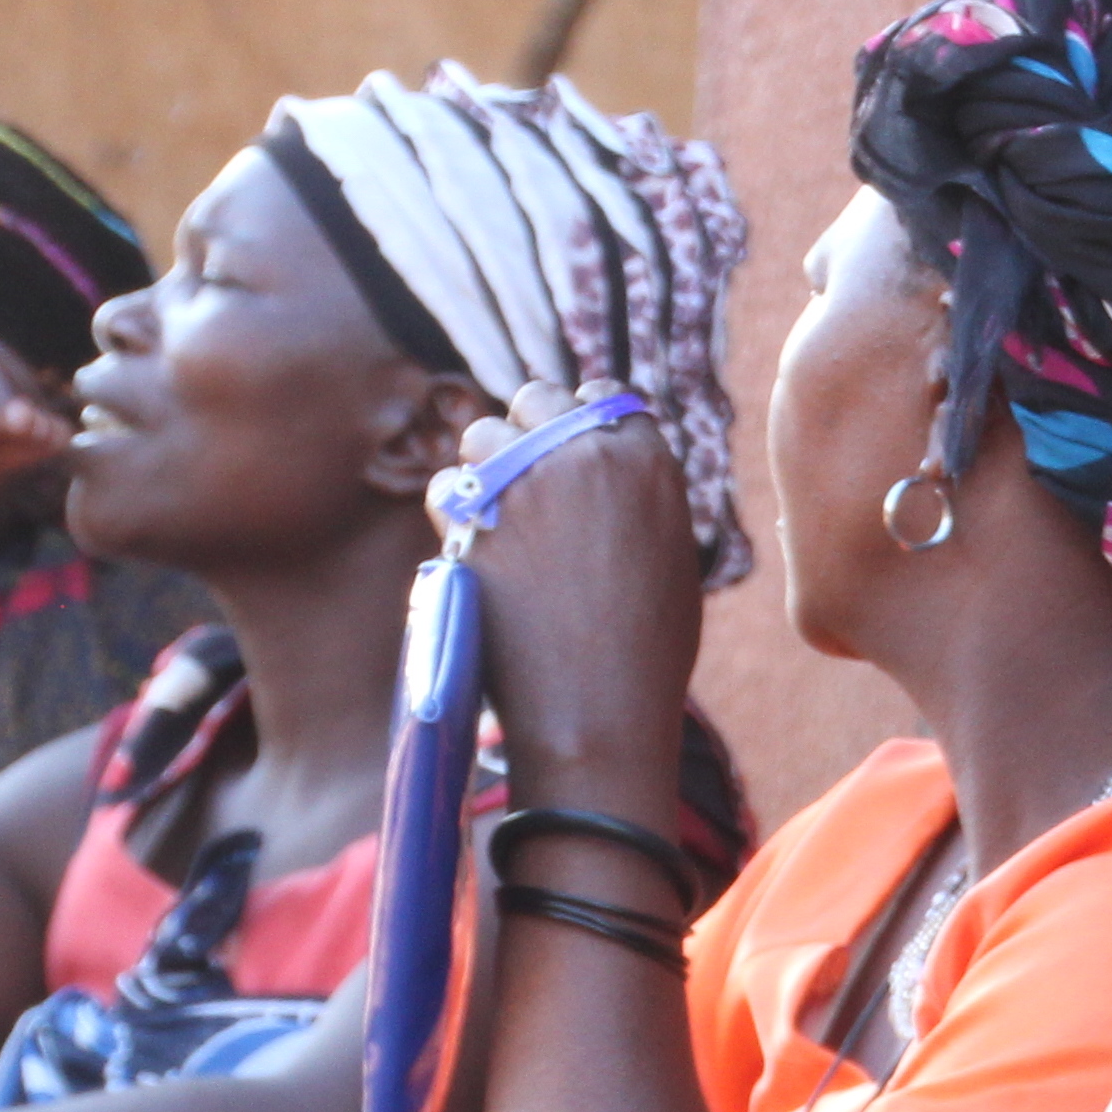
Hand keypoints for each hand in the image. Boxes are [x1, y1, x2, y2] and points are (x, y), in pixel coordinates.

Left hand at [450, 380, 699, 810]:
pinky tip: (472, 544)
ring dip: (484, 466)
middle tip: (525, 476)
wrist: (596, 714)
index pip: (602, 396)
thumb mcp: (666, 552)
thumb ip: (635, 492)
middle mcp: (584, 455)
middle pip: (537, 398)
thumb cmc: (643, 649)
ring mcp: (523, 484)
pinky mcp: (471, 521)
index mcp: (646, 459)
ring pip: (482, 434)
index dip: (581, 420)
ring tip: (497, 514)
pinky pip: (445, 487)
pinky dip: (452, 511)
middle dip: (527, 430)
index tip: (569, 447)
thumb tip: (597, 458)